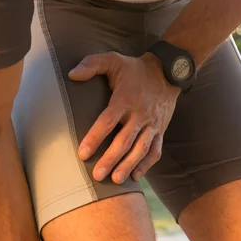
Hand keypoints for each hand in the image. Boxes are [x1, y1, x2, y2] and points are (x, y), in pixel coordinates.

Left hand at [68, 51, 179, 182]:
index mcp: (125, 99)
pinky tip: (135, 176)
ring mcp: (152, 124)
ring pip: (140, 149)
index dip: (95, 138)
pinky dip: (146, 165)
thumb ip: (92, 64)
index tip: (82, 154)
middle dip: (110, 160)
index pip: (107, 121)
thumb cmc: (135, 69)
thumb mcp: (113, 60)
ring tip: (116, 180)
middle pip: (124, 141)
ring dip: (128, 165)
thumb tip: (71, 74)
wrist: (169, 71)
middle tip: (97, 175)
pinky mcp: (161, 131)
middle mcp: (139, 114)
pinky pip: (155, 151)